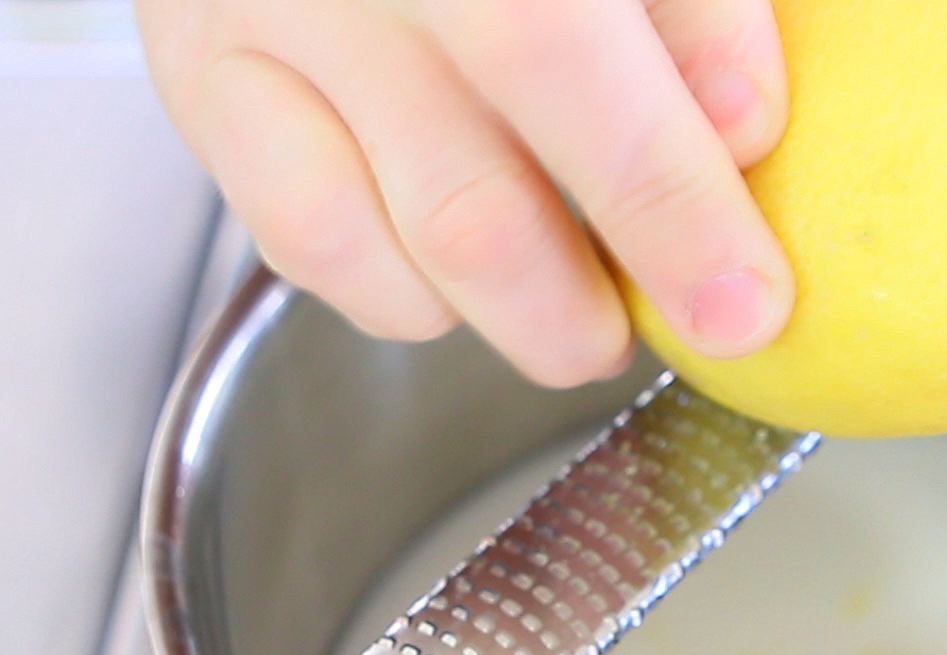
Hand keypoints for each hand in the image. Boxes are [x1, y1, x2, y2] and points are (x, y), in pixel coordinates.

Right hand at [135, 0, 793, 386]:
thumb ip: (690, 1)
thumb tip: (741, 129)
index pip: (557, 53)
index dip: (667, 196)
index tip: (746, 300)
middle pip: (469, 202)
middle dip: (592, 306)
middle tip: (678, 329)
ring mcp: (255, 23)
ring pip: (395, 248)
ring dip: (518, 311)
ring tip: (586, 300)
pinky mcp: (201, 77)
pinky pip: (311, 244)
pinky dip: (414, 289)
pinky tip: (474, 265)